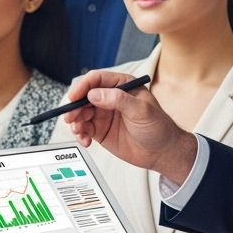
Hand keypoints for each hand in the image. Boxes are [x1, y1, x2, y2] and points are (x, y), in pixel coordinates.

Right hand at [62, 71, 197, 183]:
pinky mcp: (100, 130)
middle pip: (84, 96)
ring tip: (79, 131)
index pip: (96, 80)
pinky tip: (85, 141)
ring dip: (75, 122)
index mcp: (122, 86)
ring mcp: (104, 114)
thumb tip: (94, 94)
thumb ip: (118, 100)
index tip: (74, 98)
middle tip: (70, 118)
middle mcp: (110, 98)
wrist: (162, 153)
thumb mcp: (141, 111)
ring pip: (80, 113)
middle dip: (74, 107)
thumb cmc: (158, 127)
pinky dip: (80, 134)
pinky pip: (83, 129)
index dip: (82, 87)